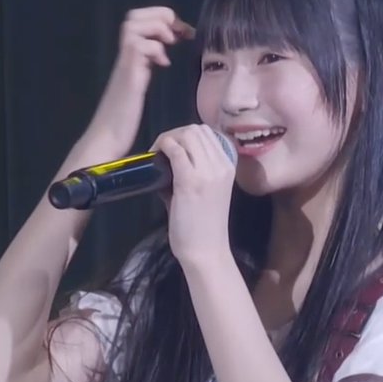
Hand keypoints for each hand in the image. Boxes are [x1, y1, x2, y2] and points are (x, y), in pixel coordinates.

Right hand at [84, 7, 194, 151]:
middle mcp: (125, 56)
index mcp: (130, 56)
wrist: (106, 139)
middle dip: (161, 16)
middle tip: (177, 34)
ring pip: (133, 25)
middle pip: (134, 15)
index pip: (141, 20)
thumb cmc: (122, 119)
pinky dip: (155, 49)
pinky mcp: (128, 76)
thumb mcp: (139, 84)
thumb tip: (161, 56)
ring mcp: (125, 64)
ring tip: (169, 45)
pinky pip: (139, 47)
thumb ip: (146, 66)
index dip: (164, 19)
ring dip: (157, 29)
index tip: (183, 34)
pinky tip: (162, 64)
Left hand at [150, 124, 235, 263]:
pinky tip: (153, 158)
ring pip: (186, 135)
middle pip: (196, 130)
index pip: (207, 133)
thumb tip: (164, 162)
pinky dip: (162, 147)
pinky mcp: (190, 181)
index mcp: (229, 165)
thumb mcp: (203, 192)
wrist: (206, 251)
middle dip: (174, 134)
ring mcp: (208, 171)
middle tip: (160, 150)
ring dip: (167, 139)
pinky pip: (175, 150)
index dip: (185, 135)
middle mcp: (221, 164)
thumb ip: (188, 173)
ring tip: (156, 154)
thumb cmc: (201, 227)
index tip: (170, 148)